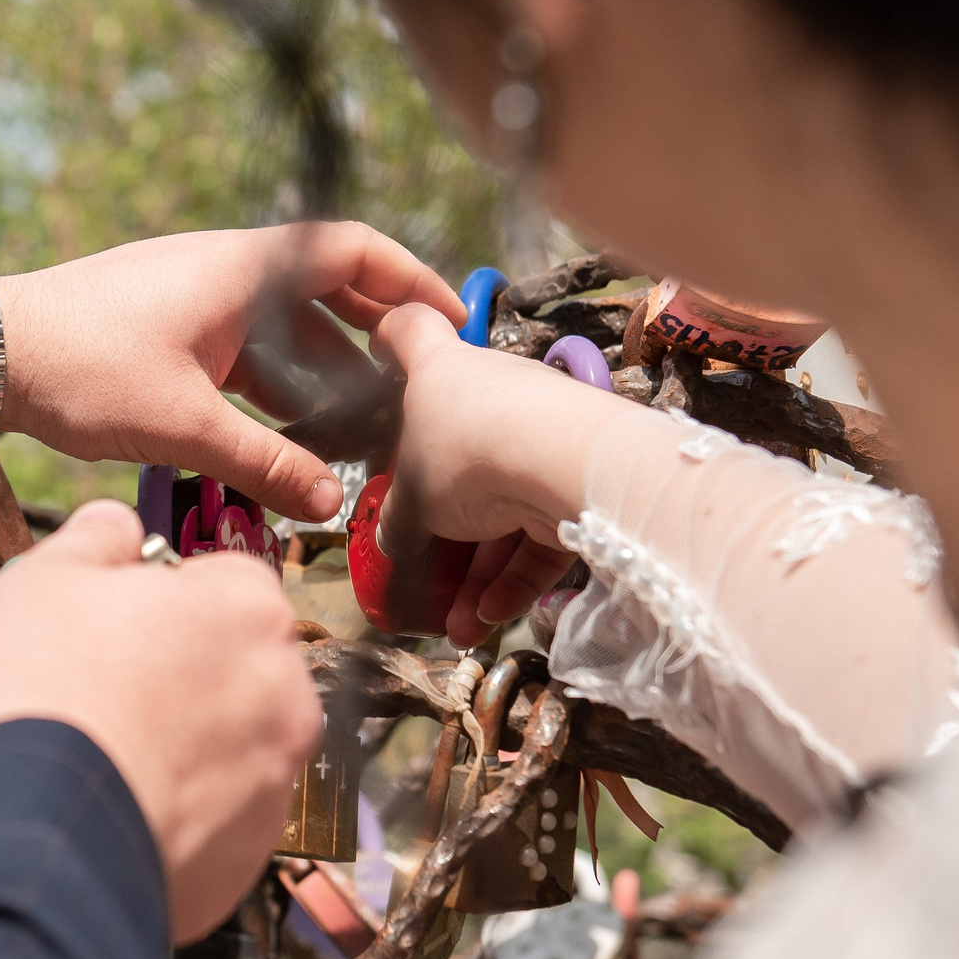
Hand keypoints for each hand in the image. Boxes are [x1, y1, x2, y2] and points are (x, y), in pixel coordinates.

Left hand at [0, 224, 466, 521]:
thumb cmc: (83, 368)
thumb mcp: (183, 423)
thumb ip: (265, 464)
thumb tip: (333, 505)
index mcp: (245, 268)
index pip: (355, 250)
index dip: (413, 278)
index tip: (454, 320)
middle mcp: (227, 271)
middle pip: (327, 298)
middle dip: (375, 347)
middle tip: (418, 399)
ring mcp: (195, 300)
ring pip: (284, 335)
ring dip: (323, 381)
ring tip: (362, 438)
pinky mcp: (167, 330)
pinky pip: (244, 354)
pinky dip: (274, 391)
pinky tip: (290, 444)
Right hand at [0, 501, 322, 942]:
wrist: (37, 835)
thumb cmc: (41, 690)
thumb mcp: (45, 578)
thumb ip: (95, 539)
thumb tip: (116, 526)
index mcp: (247, 606)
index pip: (224, 579)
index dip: (163, 598)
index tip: (114, 621)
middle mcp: (285, 689)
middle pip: (234, 664)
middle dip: (179, 672)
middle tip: (102, 688)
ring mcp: (275, 777)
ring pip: (229, 743)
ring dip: (181, 743)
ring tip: (101, 754)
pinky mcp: (251, 852)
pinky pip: (216, 817)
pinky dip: (176, 810)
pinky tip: (115, 807)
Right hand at [370, 303, 641, 644]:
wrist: (561, 460)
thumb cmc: (463, 452)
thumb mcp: (410, 501)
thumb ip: (394, 527)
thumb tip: (388, 545)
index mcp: (441, 372)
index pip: (409, 331)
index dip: (389, 339)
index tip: (379, 354)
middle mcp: (494, 392)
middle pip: (458, 446)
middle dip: (439, 520)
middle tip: (420, 569)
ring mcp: (540, 433)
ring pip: (503, 506)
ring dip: (478, 572)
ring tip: (459, 626)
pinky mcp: (579, 477)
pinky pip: (540, 530)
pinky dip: (516, 574)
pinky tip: (490, 616)